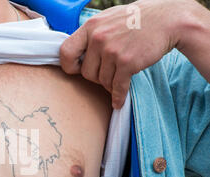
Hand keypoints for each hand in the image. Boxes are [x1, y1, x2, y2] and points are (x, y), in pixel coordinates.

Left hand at [59, 0, 195, 108]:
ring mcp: (113, 50)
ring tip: (120, 75)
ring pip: (102, 81)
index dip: (69, 65)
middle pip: (86, 72)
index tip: (77, 70)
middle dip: (96, 77)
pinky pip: (117, 87)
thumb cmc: (136, 20)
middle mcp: (99, 38)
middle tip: (108, 72)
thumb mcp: (107, 18)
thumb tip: (76, 52)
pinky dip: (119, 96)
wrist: (167, 19)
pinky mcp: (127, 62)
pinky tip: (119, 101)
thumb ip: (91, 34)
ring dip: (110, 83)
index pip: (65, 52)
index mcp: (90, 27)